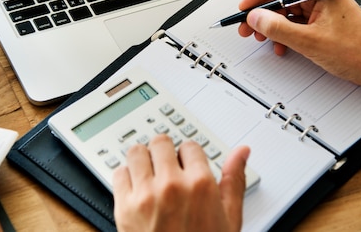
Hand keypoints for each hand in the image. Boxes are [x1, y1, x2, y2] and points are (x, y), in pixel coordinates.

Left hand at [112, 134, 250, 231]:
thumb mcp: (229, 218)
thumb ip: (234, 180)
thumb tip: (241, 153)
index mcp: (200, 184)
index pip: (189, 146)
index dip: (189, 156)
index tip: (187, 166)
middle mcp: (171, 185)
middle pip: (161, 142)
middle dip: (165, 153)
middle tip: (168, 167)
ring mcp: (145, 195)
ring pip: (137, 152)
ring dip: (143, 160)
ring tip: (151, 174)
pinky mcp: (124, 208)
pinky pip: (119, 173)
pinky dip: (126, 177)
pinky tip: (137, 188)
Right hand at [237, 0, 360, 92]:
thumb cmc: (360, 52)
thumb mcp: (309, 41)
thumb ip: (278, 28)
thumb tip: (255, 17)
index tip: (244, 8)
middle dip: (261, 12)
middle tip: (246, 26)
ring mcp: (323, 8)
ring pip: (286, 10)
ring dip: (271, 25)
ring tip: (260, 38)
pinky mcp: (323, 21)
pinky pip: (296, 22)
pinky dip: (284, 33)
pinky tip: (280, 46)